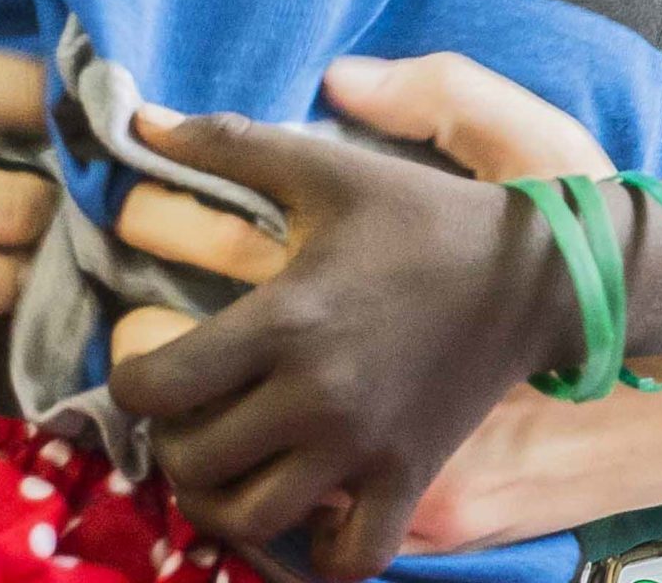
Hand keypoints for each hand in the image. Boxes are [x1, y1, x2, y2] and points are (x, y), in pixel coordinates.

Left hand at [108, 107, 576, 579]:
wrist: (531, 273)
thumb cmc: (418, 214)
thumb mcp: (323, 166)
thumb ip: (226, 145)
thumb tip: (141, 121)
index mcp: (287, 319)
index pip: (161, 385)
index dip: (130, 380)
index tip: (144, 361)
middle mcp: (317, 398)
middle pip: (193, 461)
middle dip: (169, 440)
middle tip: (182, 410)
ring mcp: (365, 451)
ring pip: (253, 521)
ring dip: (220, 500)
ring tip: (224, 459)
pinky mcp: (409, 482)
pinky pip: (348, 557)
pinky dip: (313, 548)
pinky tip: (300, 505)